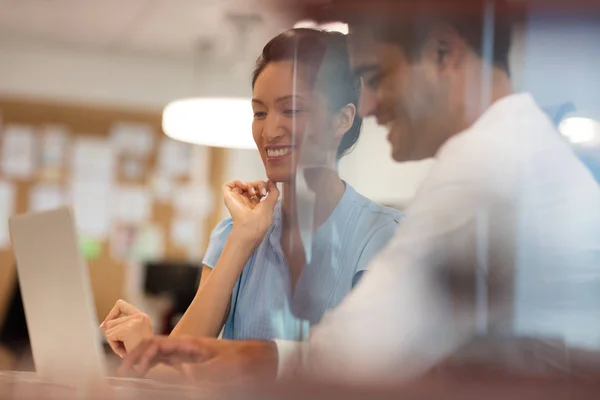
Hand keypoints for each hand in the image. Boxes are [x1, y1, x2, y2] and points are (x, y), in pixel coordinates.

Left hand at [100, 299, 153, 357]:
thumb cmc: (144, 355)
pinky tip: (125, 351)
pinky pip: (110, 336)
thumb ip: (122, 328)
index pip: (121, 305)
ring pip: (109, 329)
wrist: (152, 362)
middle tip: (126, 346)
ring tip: (127, 349)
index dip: (111, 314)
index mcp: (143, 317)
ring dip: (114, 342)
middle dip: (114, 336)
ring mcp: (134, 321)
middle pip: (111, 322)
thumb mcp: (134, 337)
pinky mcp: (127, 329)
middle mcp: (140, 316)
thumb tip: (103, 325)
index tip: (105, 325)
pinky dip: (114, 347)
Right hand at [118, 336, 277, 384]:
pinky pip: (163, 363)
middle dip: (132, 357)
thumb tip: (186, 378)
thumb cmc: (240, 359)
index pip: (157, 344)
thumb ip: (205, 371)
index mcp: (188, 344)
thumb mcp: (225, 366)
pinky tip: (144, 376)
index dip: (142, 355)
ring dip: (138, 362)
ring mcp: (183, 354)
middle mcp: (182, 347)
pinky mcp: (186, 363)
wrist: (253, 357)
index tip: (134, 370)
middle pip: (150, 347)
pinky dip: (150, 367)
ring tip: (125, 374)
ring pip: (153, 354)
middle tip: (120, 373)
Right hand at [223, 180, 278, 242]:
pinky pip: (229, 185)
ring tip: (252, 192)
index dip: (264, 187)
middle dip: (259, 185)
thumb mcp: (270, 206)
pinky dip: (237, 182)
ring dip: (250, 184)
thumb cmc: (258, 223)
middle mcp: (246, 202)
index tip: (267, 190)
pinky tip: (243, 186)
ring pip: (242, 184)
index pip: (259, 191)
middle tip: (262, 192)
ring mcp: (237, 200)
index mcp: (256, 205)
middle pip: (252, 186)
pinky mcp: (228, 198)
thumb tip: (272, 182)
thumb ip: (273, 193)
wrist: (247, 229)